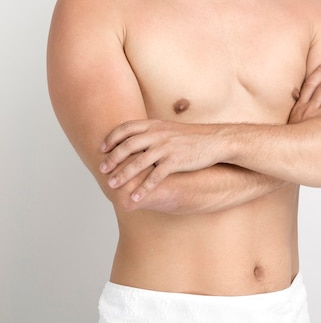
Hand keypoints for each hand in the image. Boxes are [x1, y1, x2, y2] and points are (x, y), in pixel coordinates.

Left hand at [100, 120, 223, 201]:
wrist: (216, 140)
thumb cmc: (192, 137)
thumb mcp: (170, 128)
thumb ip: (153, 131)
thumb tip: (136, 138)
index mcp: (155, 125)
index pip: (126, 128)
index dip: (111, 138)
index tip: (102, 149)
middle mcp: (158, 134)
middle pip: (127, 146)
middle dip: (112, 159)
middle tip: (102, 169)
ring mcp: (166, 148)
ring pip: (138, 162)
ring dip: (123, 175)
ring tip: (112, 185)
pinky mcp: (176, 161)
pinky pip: (155, 177)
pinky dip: (143, 189)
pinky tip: (136, 198)